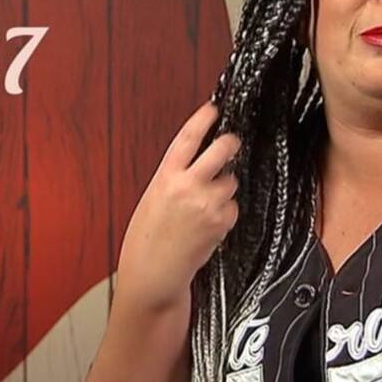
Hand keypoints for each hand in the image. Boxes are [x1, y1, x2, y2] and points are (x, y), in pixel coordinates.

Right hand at [114, 100, 241, 312]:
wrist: (153, 273)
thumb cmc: (147, 239)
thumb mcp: (153, 199)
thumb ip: (175, 178)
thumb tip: (197, 163)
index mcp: (166, 177)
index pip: (188, 138)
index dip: (203, 119)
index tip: (213, 109)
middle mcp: (187, 186)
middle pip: (222, 149)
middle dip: (231, 143)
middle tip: (233, 143)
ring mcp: (207, 203)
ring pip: (231, 182)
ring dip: (225, 189)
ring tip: (206, 206)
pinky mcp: (220, 222)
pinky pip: (233, 208)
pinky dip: (226, 213)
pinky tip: (209, 225)